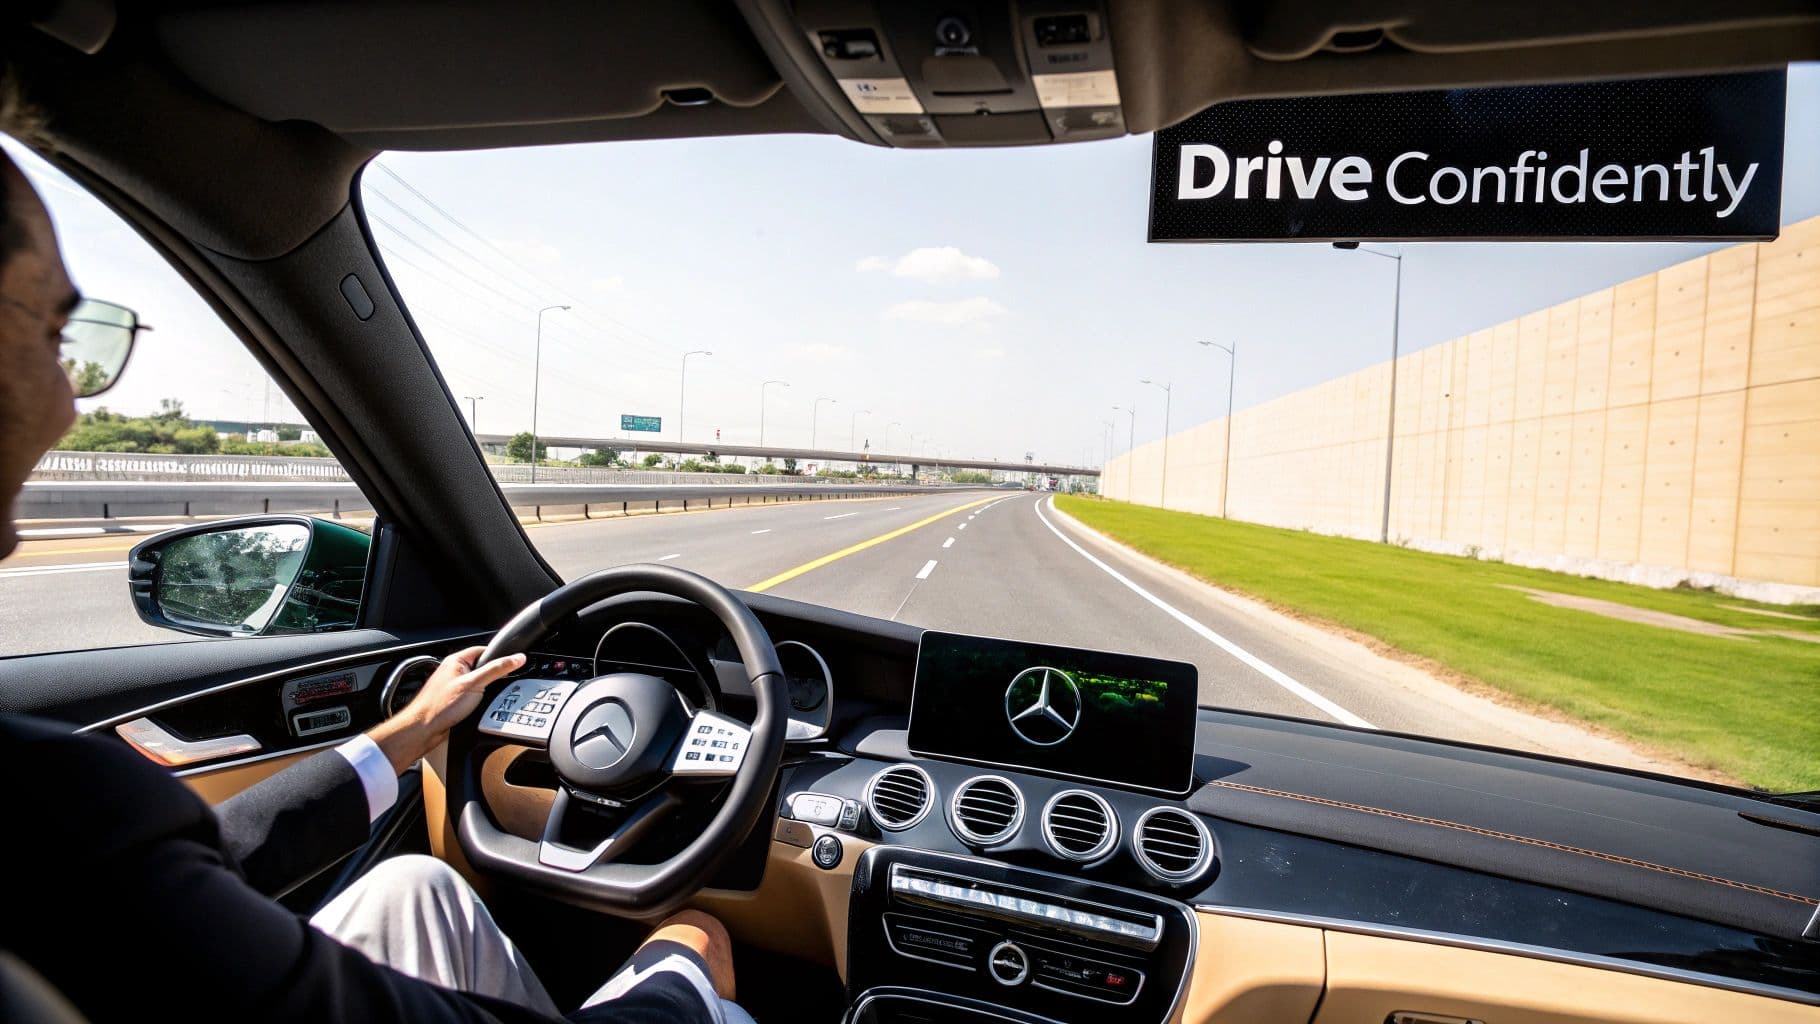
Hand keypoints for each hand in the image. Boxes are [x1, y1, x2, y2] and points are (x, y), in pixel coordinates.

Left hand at [367, 646, 525, 772]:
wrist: (423, 729)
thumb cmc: (440, 706)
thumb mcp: (475, 684)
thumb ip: (497, 670)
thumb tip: (516, 658)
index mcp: (456, 660)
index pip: (483, 650)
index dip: (498, 657)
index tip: (510, 664)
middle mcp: (452, 671)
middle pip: (481, 667)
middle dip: (491, 677)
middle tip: (496, 685)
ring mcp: (452, 686)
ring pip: (476, 683)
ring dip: (483, 691)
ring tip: (484, 699)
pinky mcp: (452, 700)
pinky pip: (470, 696)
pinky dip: (477, 701)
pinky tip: (476, 709)